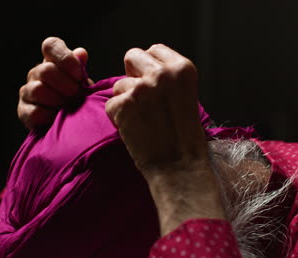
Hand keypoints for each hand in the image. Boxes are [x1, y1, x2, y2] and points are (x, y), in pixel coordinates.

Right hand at [18, 37, 93, 128]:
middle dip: (66, 85)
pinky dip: (50, 116)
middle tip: (78, 96)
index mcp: (52, 61)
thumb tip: (80, 53)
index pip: (51, 45)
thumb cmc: (78, 98)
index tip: (78, 74)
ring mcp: (28, 91)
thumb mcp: (83, 83)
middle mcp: (36, 73)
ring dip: (58, 101)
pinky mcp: (24, 111)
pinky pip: (35, 112)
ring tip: (70, 108)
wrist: (71, 123)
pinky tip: (59, 118)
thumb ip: (80, 68)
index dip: (65, 58)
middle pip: (46, 70)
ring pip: (38, 90)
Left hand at [105, 44, 224, 234]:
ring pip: (119, 84)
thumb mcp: (186, 97)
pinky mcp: (124, 105)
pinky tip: (134, 130)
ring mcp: (142, 88)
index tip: (151, 83)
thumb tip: (143, 70)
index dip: (148, 66)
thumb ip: (168, 79)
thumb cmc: (184, 137)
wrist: (180, 167)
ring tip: (142, 121)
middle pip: (132, 56)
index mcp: (183, 68)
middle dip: (132, 75)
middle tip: (141, 98)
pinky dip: (117, 118)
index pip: (155, 49)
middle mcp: (163, 73)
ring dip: (125, 101)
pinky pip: (110, 104)